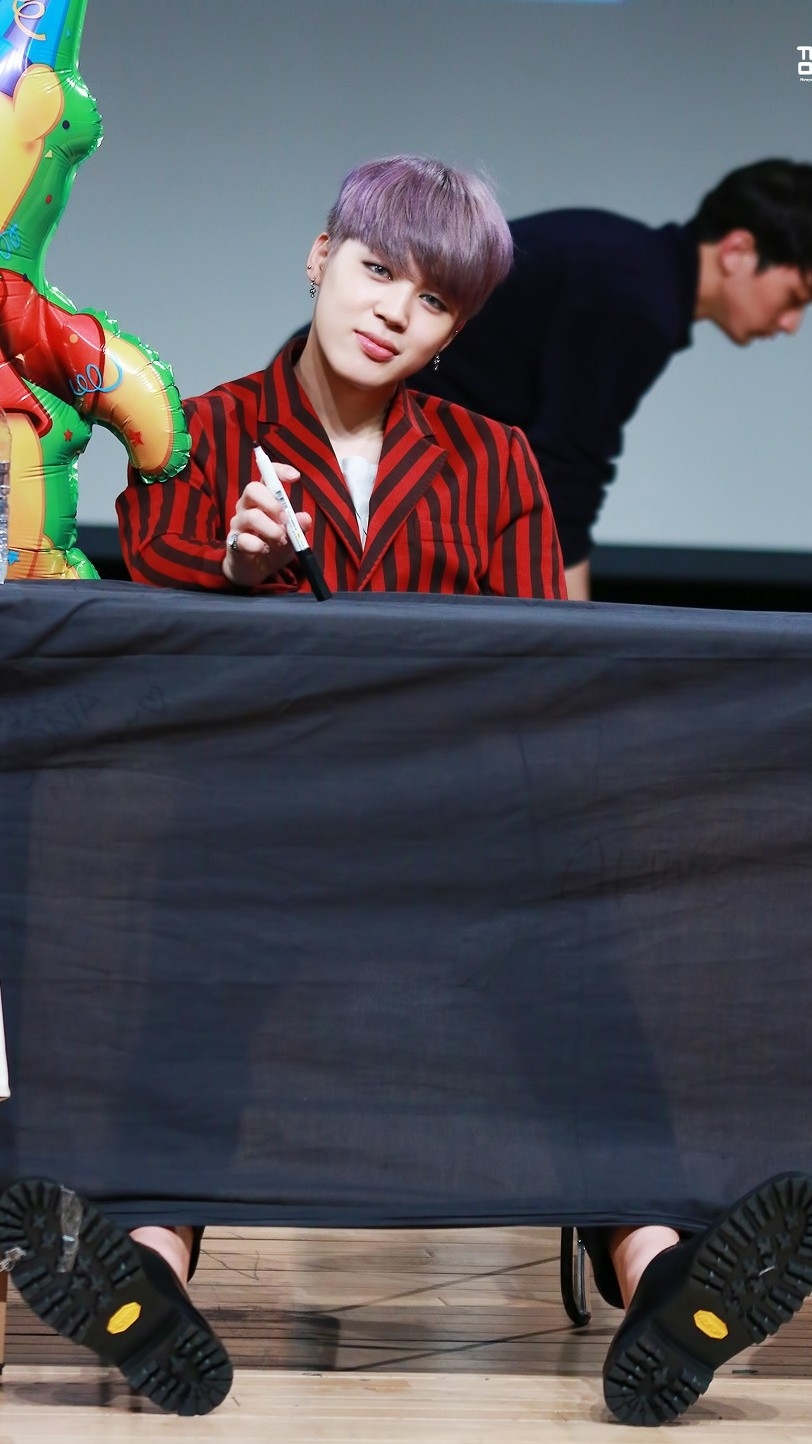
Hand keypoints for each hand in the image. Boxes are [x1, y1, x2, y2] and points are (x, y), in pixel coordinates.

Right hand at [222, 464, 312, 585]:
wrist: (256, 571)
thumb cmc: (273, 547)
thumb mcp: (291, 537)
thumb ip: (298, 527)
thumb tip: (305, 518)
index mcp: (262, 499)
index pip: (266, 476)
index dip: (279, 471)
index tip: (295, 477)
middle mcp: (247, 506)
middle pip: (252, 489)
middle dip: (272, 502)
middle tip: (285, 518)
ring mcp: (239, 524)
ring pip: (251, 516)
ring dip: (271, 528)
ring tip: (282, 539)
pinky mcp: (233, 543)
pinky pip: (243, 540)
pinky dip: (258, 545)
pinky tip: (265, 550)